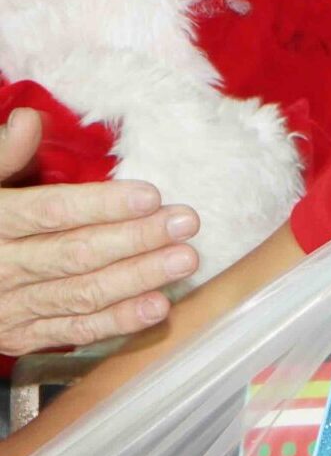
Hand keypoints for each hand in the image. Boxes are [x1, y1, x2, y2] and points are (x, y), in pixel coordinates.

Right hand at [0, 108, 199, 356]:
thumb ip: (6, 154)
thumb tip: (31, 119)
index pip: (51, 213)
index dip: (102, 205)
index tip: (152, 195)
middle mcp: (1, 269)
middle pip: (75, 254)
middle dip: (136, 239)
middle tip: (186, 223)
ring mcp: (11, 307)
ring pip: (81, 294)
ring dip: (138, 279)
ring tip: (185, 260)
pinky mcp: (21, 337)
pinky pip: (73, 332)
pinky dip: (117, 322)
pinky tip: (158, 307)